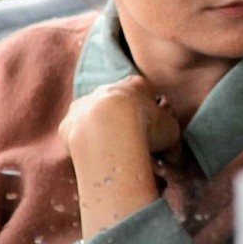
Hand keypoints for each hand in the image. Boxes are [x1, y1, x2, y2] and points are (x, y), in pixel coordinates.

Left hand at [60, 75, 181, 237]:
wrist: (108, 130)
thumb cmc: (146, 125)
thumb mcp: (171, 133)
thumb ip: (173, 143)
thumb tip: (176, 157)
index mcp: (134, 85)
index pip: (145, 91)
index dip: (151, 109)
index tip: (153, 128)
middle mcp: (106, 89)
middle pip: (116, 103)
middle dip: (123, 120)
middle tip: (132, 143)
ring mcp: (83, 105)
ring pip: (93, 117)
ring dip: (101, 131)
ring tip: (110, 154)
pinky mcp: (67, 124)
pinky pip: (77, 135)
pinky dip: (84, 145)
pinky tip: (93, 159)